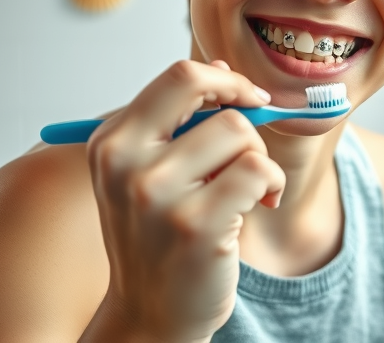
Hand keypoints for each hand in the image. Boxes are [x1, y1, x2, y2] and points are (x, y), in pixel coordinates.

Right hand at [82, 60, 284, 341]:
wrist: (151, 315)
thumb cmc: (160, 237)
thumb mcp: (154, 173)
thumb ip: (181, 120)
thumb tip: (221, 68)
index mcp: (111, 141)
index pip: (179, 76)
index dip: (224, 79)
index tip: (248, 97)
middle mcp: (124, 163)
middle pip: (208, 90)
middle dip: (244, 113)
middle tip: (251, 146)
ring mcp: (157, 195)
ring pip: (240, 132)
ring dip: (260, 159)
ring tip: (249, 191)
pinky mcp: (195, 226)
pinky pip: (259, 170)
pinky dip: (272, 184)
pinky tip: (260, 204)